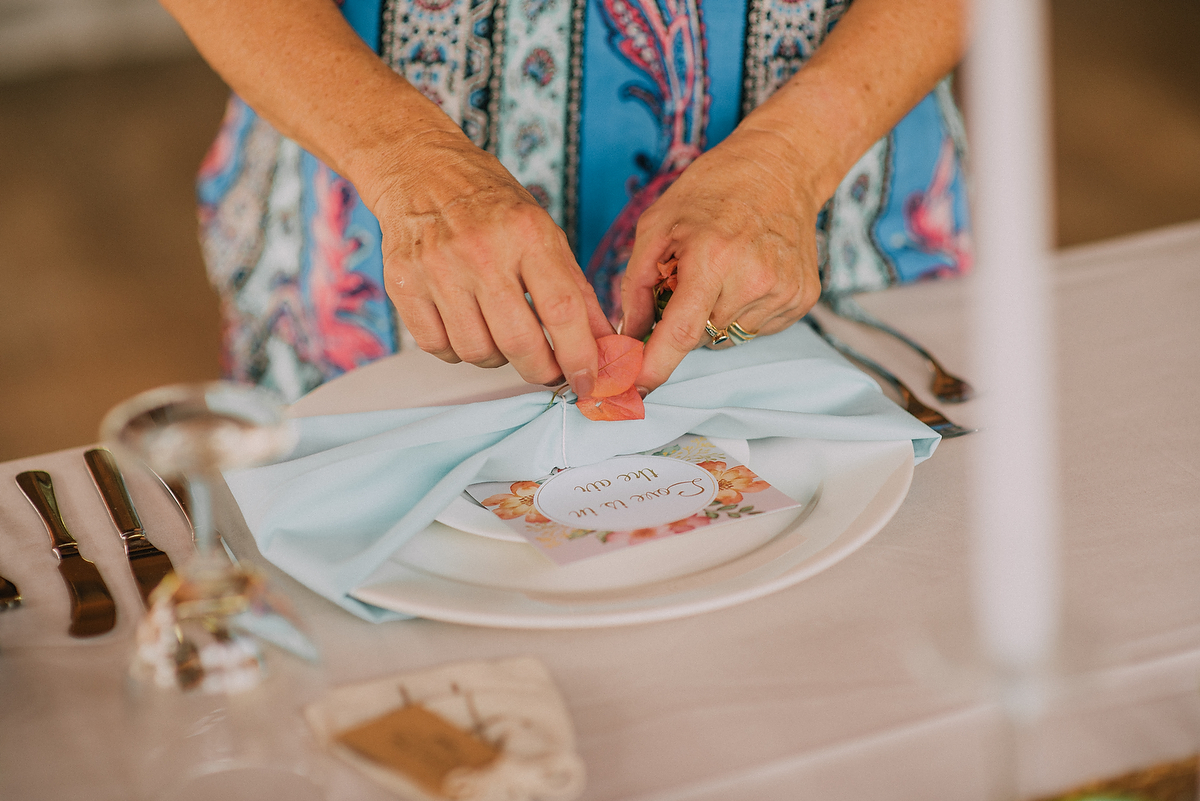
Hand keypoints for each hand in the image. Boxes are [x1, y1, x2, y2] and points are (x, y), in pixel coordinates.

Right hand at [372, 128, 612, 393]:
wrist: (420, 170)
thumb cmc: (491, 206)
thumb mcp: (543, 231)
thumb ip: (574, 290)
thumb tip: (602, 346)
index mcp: (526, 233)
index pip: (562, 310)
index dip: (580, 355)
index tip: (588, 380)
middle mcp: (480, 251)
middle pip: (519, 342)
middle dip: (542, 371)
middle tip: (551, 372)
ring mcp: (436, 269)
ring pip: (477, 352)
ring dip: (499, 359)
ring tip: (503, 336)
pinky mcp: (403, 285)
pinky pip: (438, 348)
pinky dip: (459, 352)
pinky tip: (468, 328)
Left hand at [620, 125, 822, 391]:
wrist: (781, 167)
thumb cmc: (712, 190)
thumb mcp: (658, 224)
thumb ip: (636, 285)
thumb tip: (628, 336)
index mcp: (712, 256)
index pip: (680, 332)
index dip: (655, 365)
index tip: (635, 387)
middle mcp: (753, 279)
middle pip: (700, 337)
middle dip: (682, 320)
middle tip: (687, 280)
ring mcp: (783, 291)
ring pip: (728, 336)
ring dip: (713, 316)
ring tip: (721, 271)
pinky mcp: (803, 298)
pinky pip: (756, 327)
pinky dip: (742, 310)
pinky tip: (746, 274)